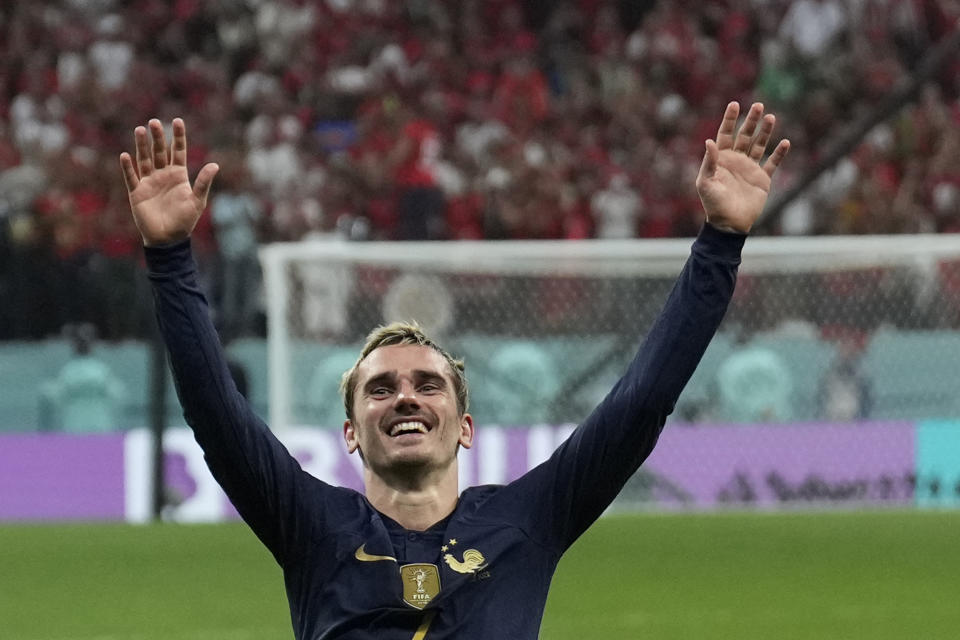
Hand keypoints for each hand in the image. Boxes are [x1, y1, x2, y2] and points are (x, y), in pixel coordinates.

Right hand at [119, 118, 218, 246]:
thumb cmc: (185, 221)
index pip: (177, 151)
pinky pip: (131, 177)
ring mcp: (149, 182)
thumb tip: (215, 165)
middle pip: (159, 151)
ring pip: (144, 159)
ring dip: (141, 146)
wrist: (168, 239)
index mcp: (178, 175)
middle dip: (157, 137)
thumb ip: (203, 182)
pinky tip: (125, 155)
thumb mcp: (197, 201)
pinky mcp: (137, 192)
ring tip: (140, 130)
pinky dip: (128, 167)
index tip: (178, 120)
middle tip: (154, 122)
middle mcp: (163, 175)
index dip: (178, 136)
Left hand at [696, 102, 789, 233]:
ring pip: (759, 145)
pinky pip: (772, 163)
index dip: (730, 119)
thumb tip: (709, 141)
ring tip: (771, 117)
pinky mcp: (762, 179)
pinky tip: (785, 142)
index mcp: (721, 159)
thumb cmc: (713, 204)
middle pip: (745, 136)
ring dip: (765, 132)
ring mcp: (750, 168)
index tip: (735, 104)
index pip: (725, 134)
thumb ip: (709, 162)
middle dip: (751, 121)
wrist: (729, 223)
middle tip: (759, 106)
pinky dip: (779, 154)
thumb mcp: (705, 182)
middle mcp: (736, 160)